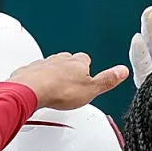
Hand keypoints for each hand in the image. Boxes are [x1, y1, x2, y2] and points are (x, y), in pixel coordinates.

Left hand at [9, 52, 128, 109]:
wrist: (31, 90)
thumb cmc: (60, 91)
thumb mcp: (92, 90)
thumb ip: (107, 80)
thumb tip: (123, 70)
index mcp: (78, 63)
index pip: (85, 59)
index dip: (87, 67)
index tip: (88, 73)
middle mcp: (60, 60)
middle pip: (67, 60)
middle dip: (69, 69)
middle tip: (72, 81)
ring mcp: (43, 64)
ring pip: (51, 66)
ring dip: (53, 74)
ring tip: (56, 87)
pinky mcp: (28, 71)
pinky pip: (35, 72)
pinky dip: (37, 78)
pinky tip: (39, 88)